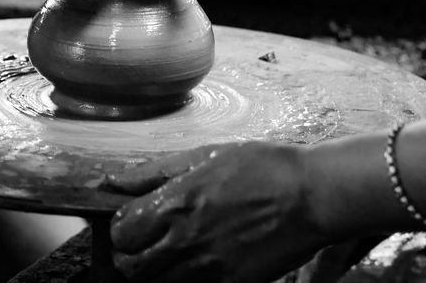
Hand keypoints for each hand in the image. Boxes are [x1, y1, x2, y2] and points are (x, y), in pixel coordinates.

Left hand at [106, 143, 327, 282]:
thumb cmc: (262, 167)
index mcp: (176, 204)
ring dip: (157, 271)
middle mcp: (186, 240)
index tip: (132, 222)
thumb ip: (153, 172)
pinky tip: (201, 262)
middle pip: (131, 268)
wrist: (312, 196)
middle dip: (131, 255)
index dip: (121, 228)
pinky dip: (188, 281)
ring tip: (173, 253)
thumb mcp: (204, 155)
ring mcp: (209, 268)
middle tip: (146, 243)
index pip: (120, 231)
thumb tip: (113, 181)